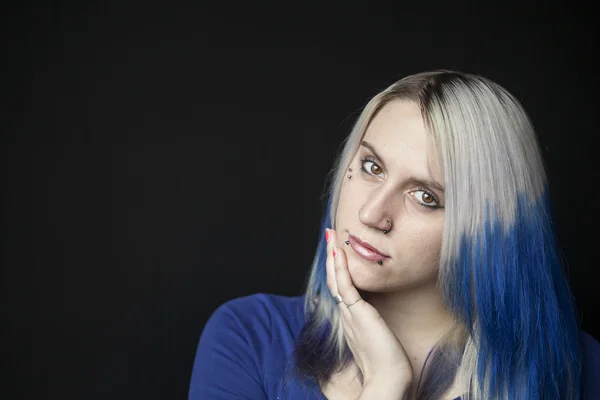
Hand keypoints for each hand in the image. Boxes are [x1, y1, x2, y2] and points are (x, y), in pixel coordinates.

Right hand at [325, 228, 412, 394]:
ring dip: (332, 256)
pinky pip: (345, 286)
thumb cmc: (388, 361)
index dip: (336, 268)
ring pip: (336, 279)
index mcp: (351, 318)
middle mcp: (346, 313)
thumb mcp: (378, 335)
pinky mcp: (357, 313)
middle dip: (330, 257)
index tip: (335, 251)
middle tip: (328, 237)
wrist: (387, 378)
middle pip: (333, 279)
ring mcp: (349, 313)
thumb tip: (373, 314)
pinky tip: (338, 252)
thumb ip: (372, 323)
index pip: (340, 287)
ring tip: (329, 236)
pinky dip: (340, 268)